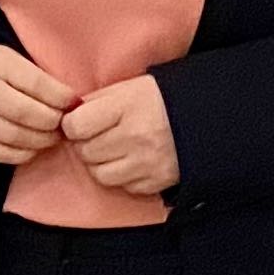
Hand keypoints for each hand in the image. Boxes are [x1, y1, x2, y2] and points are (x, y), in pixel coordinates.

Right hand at [0, 45, 78, 165]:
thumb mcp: (16, 59)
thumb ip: (42, 78)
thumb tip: (74, 103)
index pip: (36, 84)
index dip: (61, 97)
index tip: (76, 103)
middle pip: (25, 113)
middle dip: (53, 122)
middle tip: (67, 124)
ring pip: (15, 137)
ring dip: (42, 140)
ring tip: (55, 135)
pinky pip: (2, 154)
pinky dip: (25, 153)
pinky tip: (35, 146)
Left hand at [63, 74, 178, 195]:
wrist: (206, 118)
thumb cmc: (161, 99)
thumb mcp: (129, 87)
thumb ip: (97, 101)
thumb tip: (68, 117)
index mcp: (125, 106)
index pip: (76, 126)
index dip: (74, 125)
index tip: (81, 123)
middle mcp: (135, 136)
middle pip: (86, 152)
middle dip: (88, 145)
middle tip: (101, 136)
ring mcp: (146, 162)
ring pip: (101, 174)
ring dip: (102, 164)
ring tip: (116, 150)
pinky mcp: (156, 182)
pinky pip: (124, 186)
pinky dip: (124, 177)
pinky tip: (134, 161)